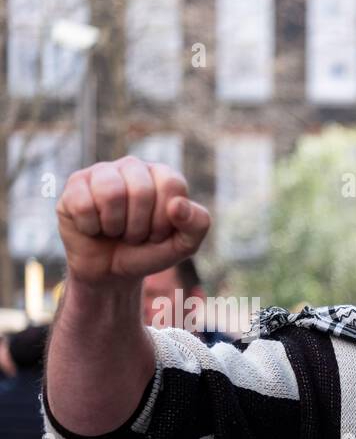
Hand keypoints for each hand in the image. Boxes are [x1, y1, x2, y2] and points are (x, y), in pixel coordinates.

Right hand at [56, 156, 210, 286]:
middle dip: (141, 226)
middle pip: (141, 190)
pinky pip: (84, 204)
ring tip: (116, 230)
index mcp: (163, 175)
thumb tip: (179, 204)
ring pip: (111, 192)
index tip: (160, 232)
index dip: (166, 219)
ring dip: (116, 225)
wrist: (112, 271)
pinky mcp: (75, 185)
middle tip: (135, 235)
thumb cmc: (149, 251)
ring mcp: (102, 172)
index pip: (172, 184)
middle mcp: (133, 167)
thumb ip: (197, 224)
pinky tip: (94, 228)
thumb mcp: (183, 245)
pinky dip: (92, 227)